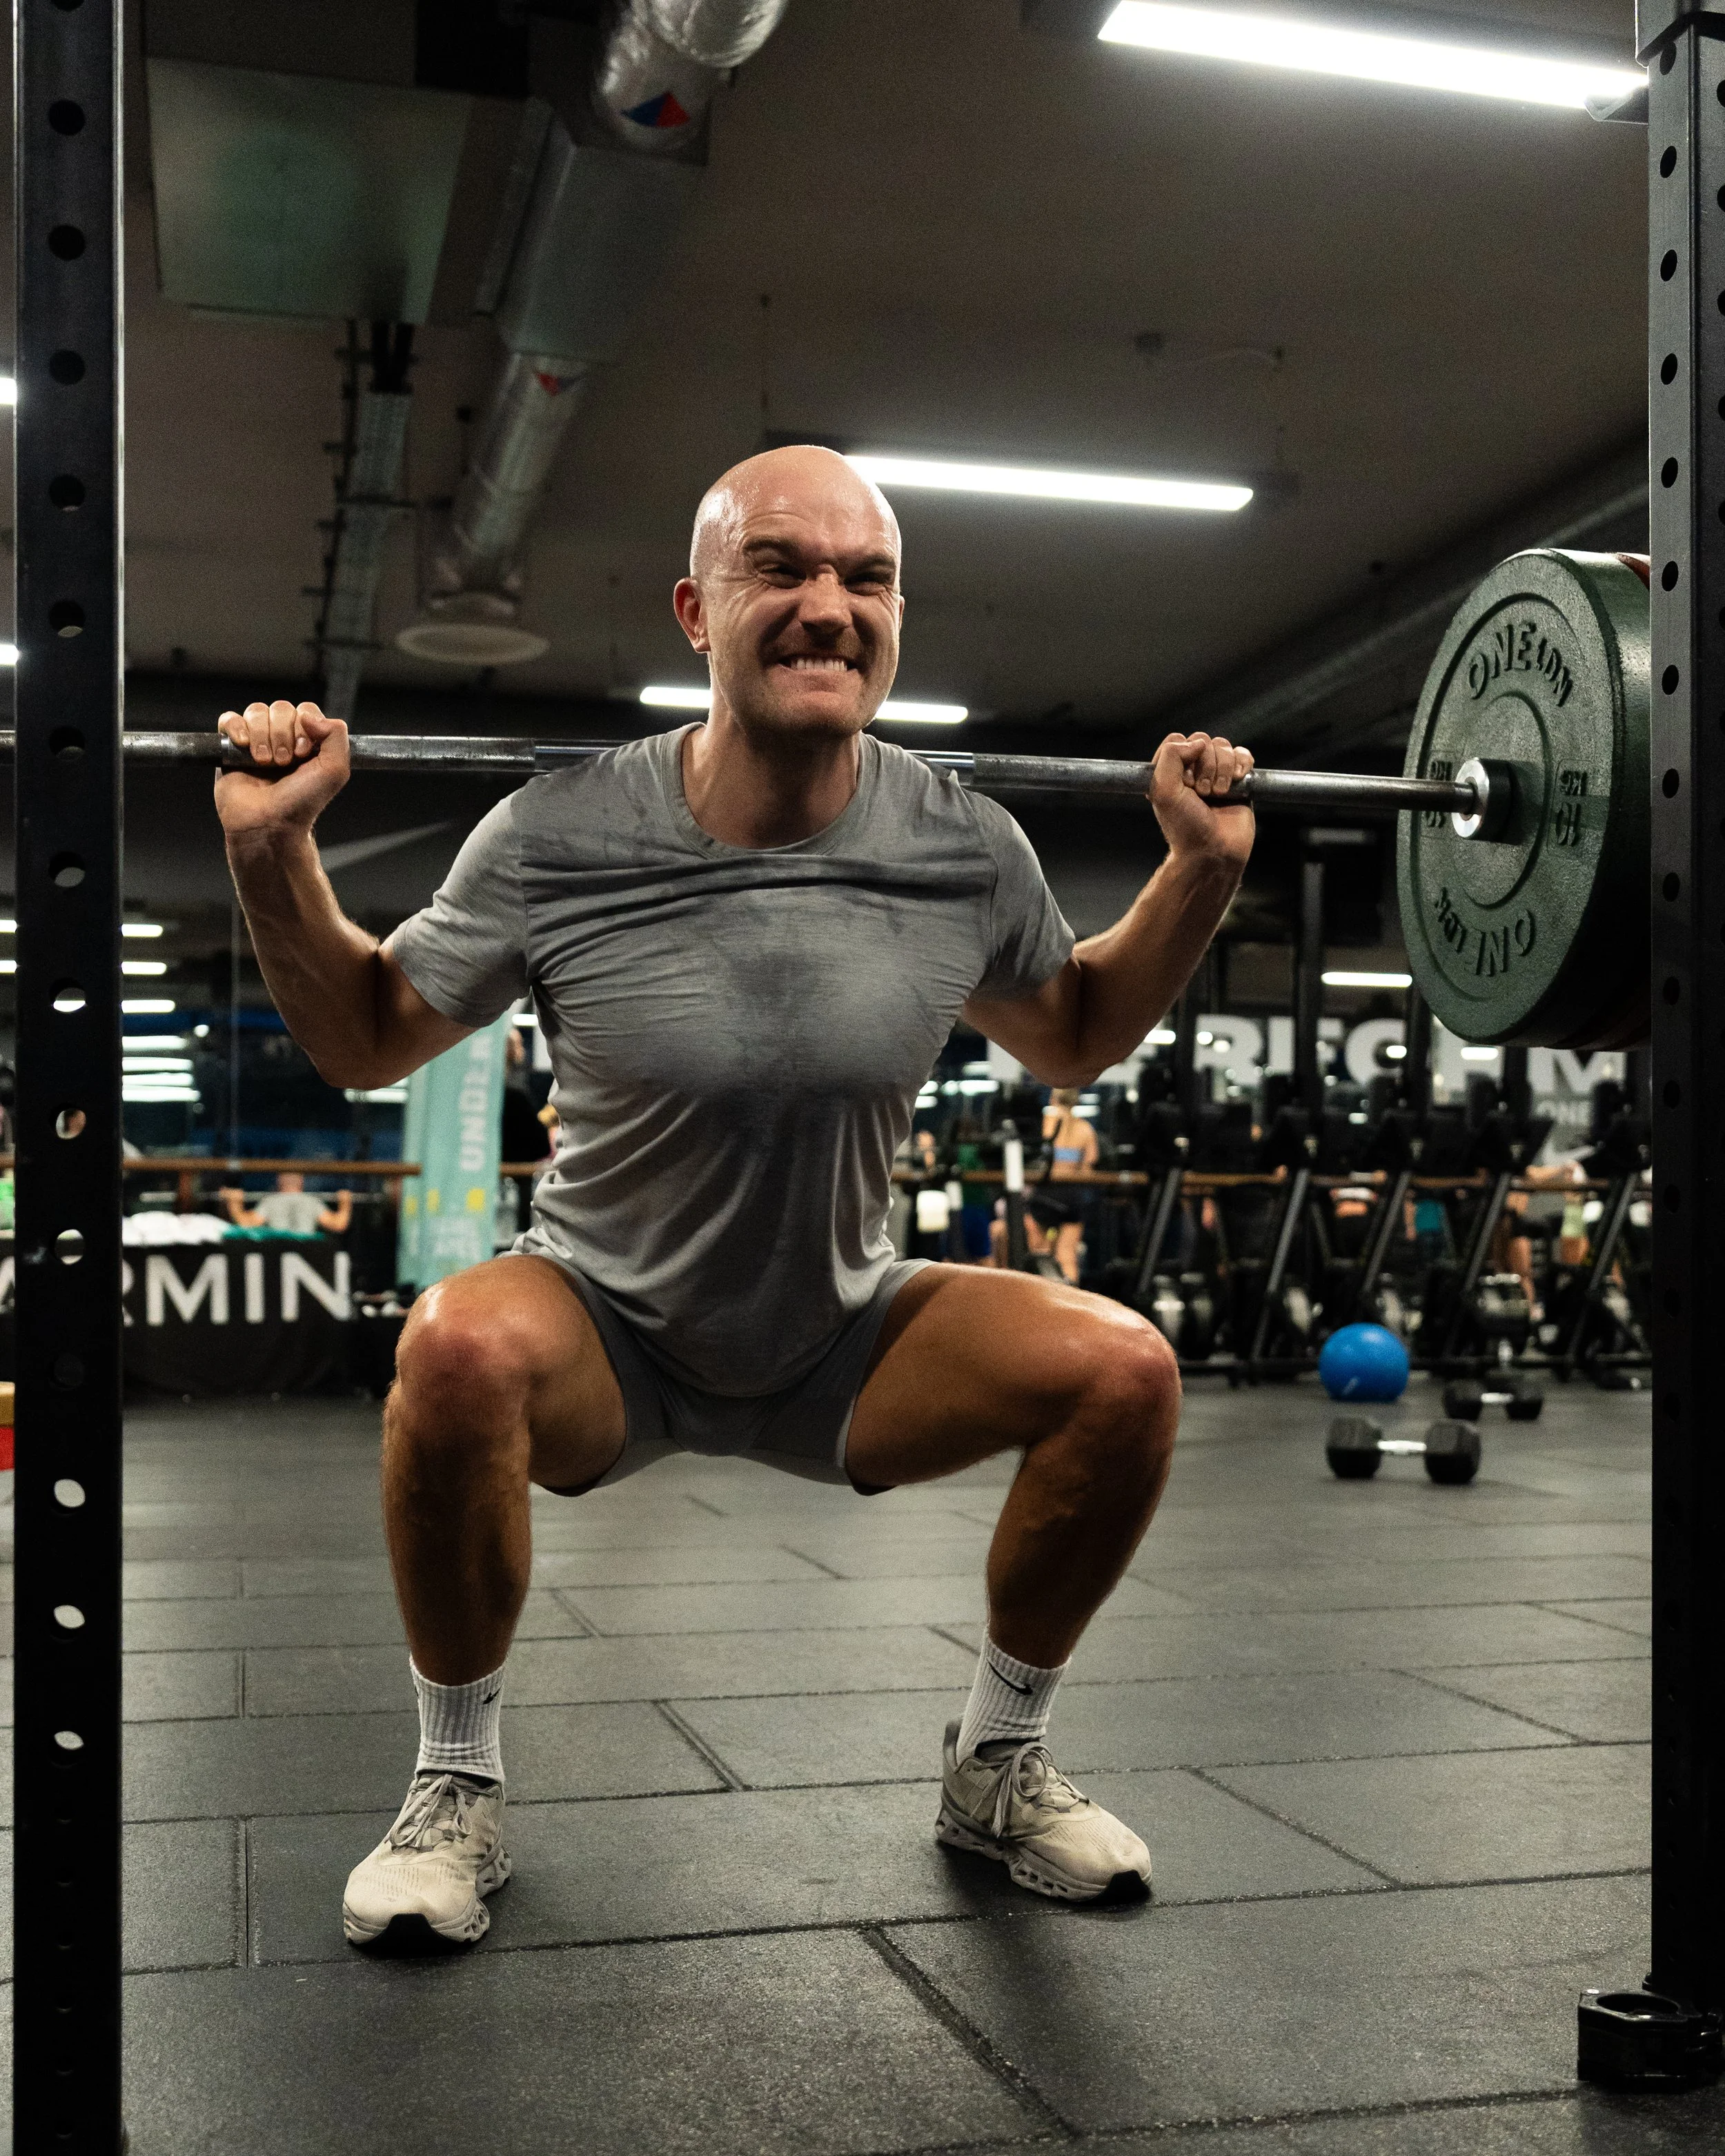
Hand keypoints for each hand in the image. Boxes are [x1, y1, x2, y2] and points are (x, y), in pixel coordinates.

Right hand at [213, 701, 350, 840]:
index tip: (303, 754)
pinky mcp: (230, 748)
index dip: (304, 727)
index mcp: (308, 741)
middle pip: (281, 709)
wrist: (269, 824)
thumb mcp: (334, 771)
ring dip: (261, 736)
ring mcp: (256, 741)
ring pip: (256, 712)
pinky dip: (236, 728)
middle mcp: (282, 738)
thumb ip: (337, 735)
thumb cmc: (301, 802)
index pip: (306, 711)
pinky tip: (243, 746)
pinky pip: (229, 719)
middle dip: (282, 735)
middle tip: (283, 763)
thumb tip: (308, 715)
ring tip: (265, 763)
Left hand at [1148, 732, 1254, 867]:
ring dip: (1223, 769)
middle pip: (1202, 740)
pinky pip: (1242, 754)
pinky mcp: (1238, 780)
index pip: (1177, 740)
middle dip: (1205, 766)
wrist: (1214, 851)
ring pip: (1223, 746)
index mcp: (1169, 771)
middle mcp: (1192, 770)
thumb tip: (1199, 742)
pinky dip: (1242, 764)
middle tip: (1203, 793)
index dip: (1183, 756)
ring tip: (1218, 794)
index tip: (1184, 782)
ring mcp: (1216, 774)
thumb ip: (1170, 756)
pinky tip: (1237, 781)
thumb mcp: (1164, 790)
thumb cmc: (1185, 827)